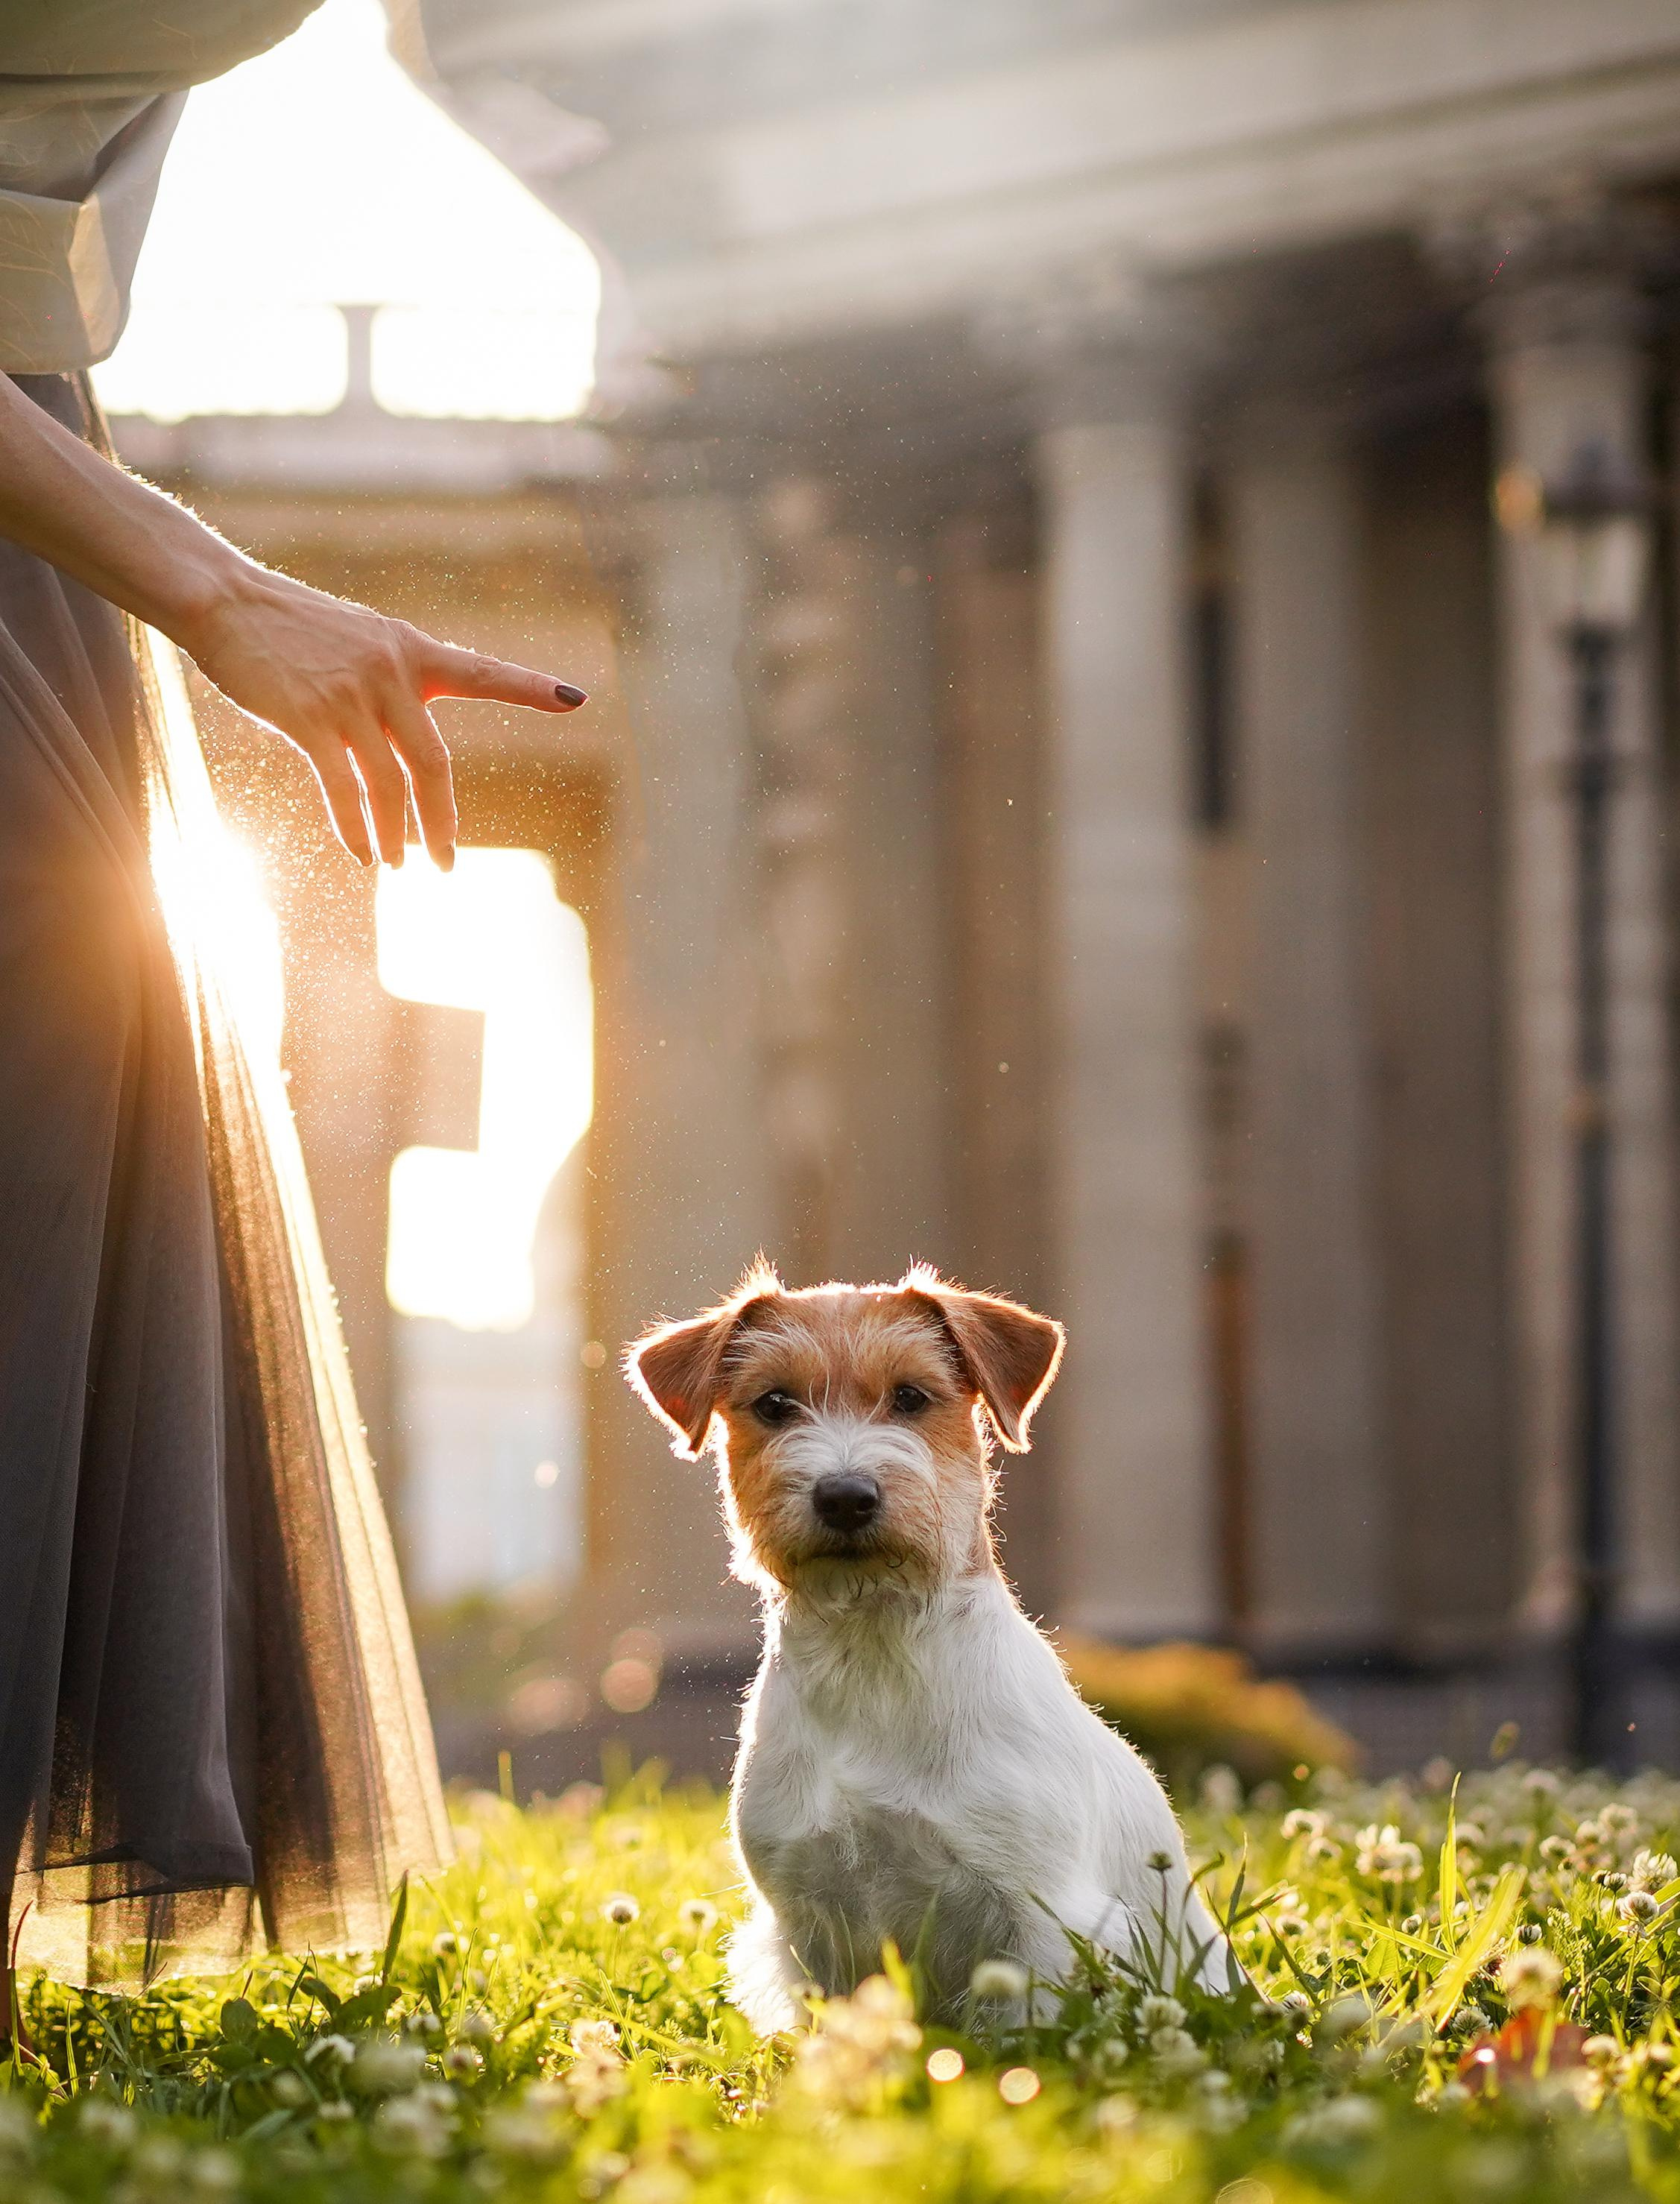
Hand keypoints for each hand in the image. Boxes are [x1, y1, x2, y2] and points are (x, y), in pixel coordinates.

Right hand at [181, 565, 586, 869]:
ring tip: (398, 865)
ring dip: (397, 833)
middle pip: (433, 763)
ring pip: (389, 783)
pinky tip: (362, 854)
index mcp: (412, 652)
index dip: (530, 687)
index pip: (483, 671)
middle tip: (448, 861)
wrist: (226, 601)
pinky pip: (342, 787)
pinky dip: (355, 827)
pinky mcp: (308, 717)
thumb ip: (394, 686)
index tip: (576, 699)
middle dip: (442, 820)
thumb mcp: (361, 642)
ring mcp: (350, 696)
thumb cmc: (293, 629)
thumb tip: (407, 749)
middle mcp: (391, 673)